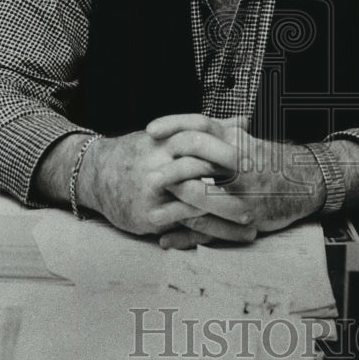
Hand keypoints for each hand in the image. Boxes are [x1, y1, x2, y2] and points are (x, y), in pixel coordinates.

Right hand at [74, 128, 256, 240]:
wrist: (96, 173)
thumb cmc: (141, 152)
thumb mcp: (171, 134)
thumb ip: (210, 130)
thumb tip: (246, 121)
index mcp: (171, 143)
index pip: (207, 149)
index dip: (236, 160)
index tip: (262, 169)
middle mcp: (162, 167)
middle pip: (205, 180)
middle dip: (235, 195)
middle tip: (262, 204)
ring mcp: (154, 194)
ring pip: (196, 209)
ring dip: (226, 221)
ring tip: (252, 228)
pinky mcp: (147, 216)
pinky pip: (181, 227)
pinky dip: (204, 234)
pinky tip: (223, 238)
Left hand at [146, 114, 326, 245]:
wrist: (305, 181)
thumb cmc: (265, 160)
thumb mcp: (242, 139)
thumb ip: (213, 133)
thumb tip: (178, 130)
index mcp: (235, 139)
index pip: (201, 125)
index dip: (173, 124)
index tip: (149, 130)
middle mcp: (240, 163)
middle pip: (200, 161)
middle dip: (172, 171)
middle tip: (149, 178)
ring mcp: (245, 192)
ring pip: (205, 197)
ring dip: (175, 208)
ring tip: (150, 214)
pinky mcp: (248, 218)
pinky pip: (214, 229)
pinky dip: (188, 236)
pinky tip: (168, 239)